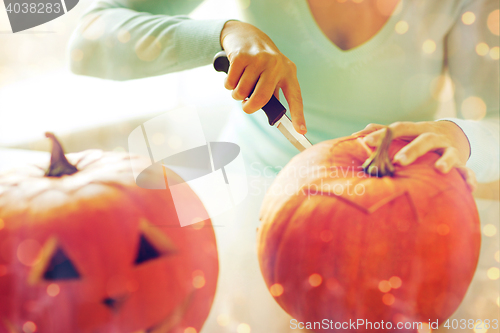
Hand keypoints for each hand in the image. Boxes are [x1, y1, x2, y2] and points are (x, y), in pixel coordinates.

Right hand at [220, 20, 305, 133]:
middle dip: (250, 107)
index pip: (295, 97)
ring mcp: (258, 59)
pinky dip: (229, 84)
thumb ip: (274, 93)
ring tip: (240, 84)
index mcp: (288, 72)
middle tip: (246, 107)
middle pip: (262, 98)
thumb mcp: (274, 73)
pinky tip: (234, 74)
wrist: (245, 34)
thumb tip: (274, 117)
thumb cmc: (261, 61)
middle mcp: (276, 64)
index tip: (301, 131)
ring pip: (242, 92)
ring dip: (237, 94)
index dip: (298, 115)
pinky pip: (231, 83)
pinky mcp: (241, 56)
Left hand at [352, 121, 476, 191]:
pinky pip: (467, 170)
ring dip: (445, 160)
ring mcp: (448, 149)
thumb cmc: (418, 138)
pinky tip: (468, 187)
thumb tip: (361, 131)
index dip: (382, 134)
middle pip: (423, 139)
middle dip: (412, 150)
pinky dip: (469, 178)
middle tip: (398, 162)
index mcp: (415, 130)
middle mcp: (433, 136)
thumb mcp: (404, 134)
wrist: (452, 137)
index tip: (366, 142)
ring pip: (449, 152)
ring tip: (439, 169)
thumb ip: (385, 134)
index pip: (398, 128)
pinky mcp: (461, 162)